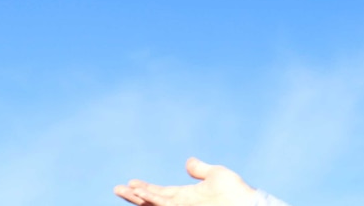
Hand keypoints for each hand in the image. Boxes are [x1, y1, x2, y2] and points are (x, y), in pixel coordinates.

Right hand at [114, 157, 256, 205]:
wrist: (246, 205)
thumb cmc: (236, 192)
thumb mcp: (216, 175)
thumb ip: (200, 169)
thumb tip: (188, 161)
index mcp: (186, 195)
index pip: (160, 192)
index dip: (145, 188)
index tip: (130, 182)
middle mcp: (180, 205)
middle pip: (151, 200)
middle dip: (134, 195)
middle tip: (117, 189)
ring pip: (154, 205)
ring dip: (139, 198)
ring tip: (125, 191)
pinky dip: (153, 201)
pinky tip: (143, 196)